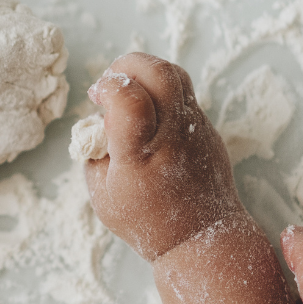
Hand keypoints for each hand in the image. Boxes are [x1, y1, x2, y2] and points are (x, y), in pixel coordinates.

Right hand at [85, 53, 242, 259]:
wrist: (200, 239)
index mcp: (140, 156)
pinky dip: (160, 94)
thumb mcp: (102, 193)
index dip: (109, 85)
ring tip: (129, 95)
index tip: (96, 96)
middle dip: (128, 65)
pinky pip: (183, 95)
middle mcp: (171, 138)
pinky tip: (147, 117)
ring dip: (146, 74)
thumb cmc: (144, 221)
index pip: (129, 98)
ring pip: (176, 76)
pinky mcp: (206, 130)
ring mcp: (195, 131)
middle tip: (112, 83)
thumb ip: (95, 152)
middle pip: (159, 73)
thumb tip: (97, 119)